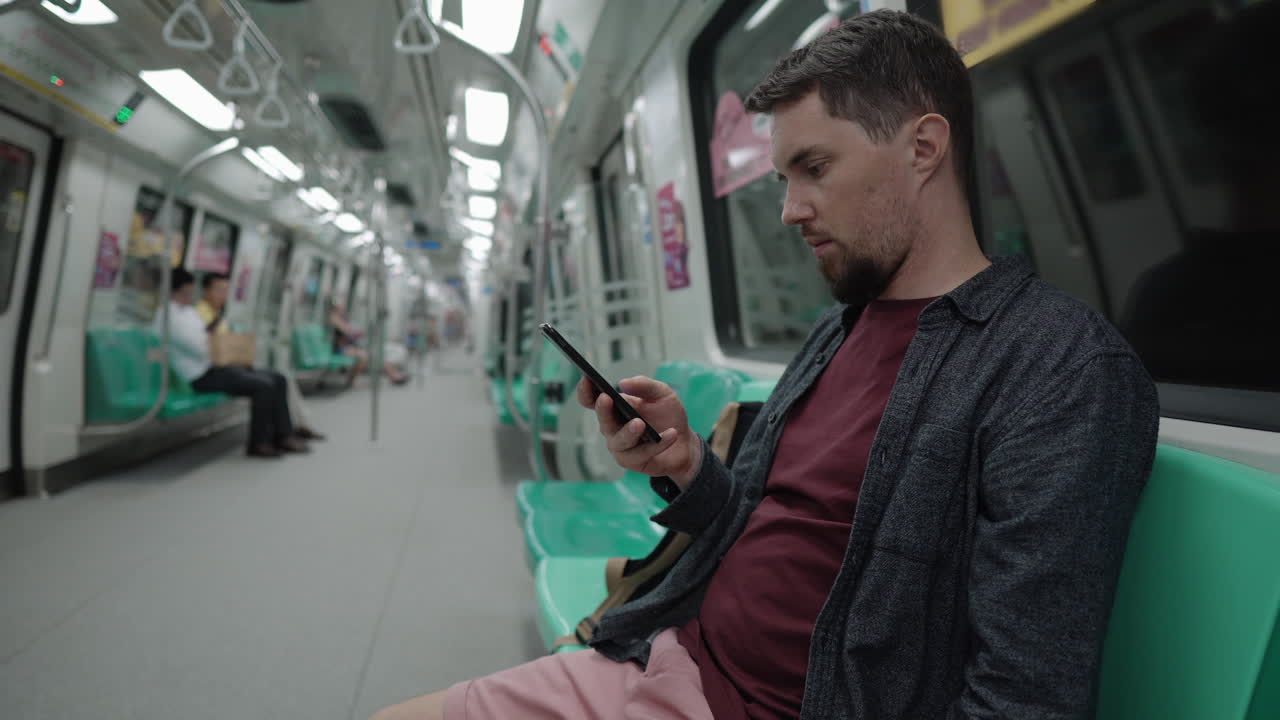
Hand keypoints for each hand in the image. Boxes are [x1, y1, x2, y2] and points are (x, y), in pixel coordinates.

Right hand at [576, 375, 703, 488]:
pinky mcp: (633, 461)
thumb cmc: (668, 416)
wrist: (685, 442)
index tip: (587, 379)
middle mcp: (612, 428)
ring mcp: (621, 446)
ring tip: (639, 423)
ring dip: (628, 432)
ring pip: (619, 441)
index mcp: (614, 408)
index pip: (592, 400)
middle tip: (607, 398)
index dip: (585, 391)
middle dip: (603, 410)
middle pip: (603, 421)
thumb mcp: (661, 393)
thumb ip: (644, 385)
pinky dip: (658, 444)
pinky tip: (671, 434)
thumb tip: (622, 383)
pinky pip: (642, 453)